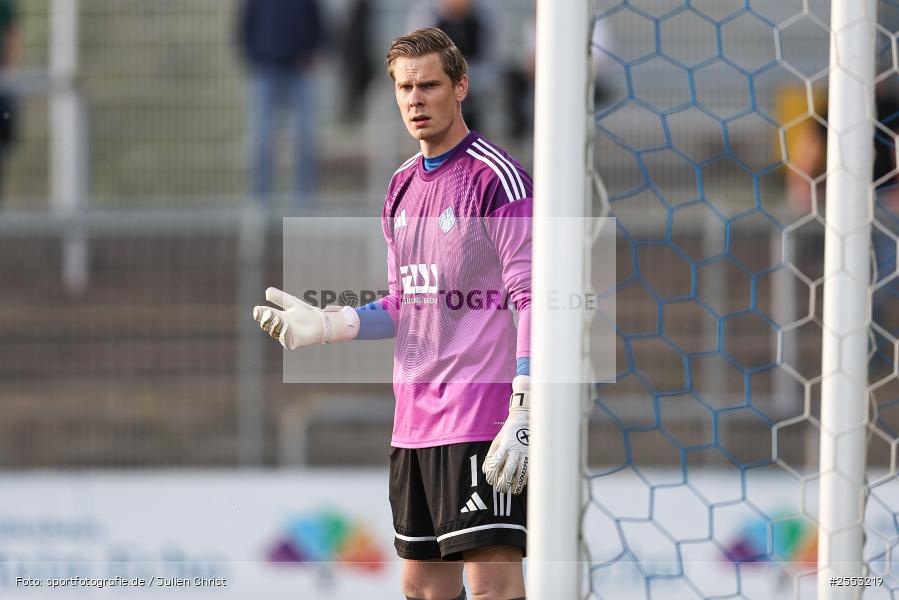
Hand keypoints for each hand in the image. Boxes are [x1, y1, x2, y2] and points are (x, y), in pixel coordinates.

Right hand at [252, 287, 358, 348]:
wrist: (320, 322)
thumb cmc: (306, 313)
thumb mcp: (291, 302)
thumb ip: (279, 297)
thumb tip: (267, 291)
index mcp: (276, 316)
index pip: (263, 315)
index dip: (259, 313)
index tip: (257, 309)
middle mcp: (277, 327)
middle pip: (266, 324)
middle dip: (267, 318)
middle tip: (268, 312)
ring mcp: (283, 335)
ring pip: (275, 331)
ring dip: (275, 324)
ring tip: (277, 318)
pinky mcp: (291, 342)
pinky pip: (285, 339)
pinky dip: (284, 332)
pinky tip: (286, 325)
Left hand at [483, 375, 529, 494]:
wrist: (524, 421)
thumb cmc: (508, 433)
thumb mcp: (496, 441)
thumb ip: (490, 456)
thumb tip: (485, 471)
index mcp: (504, 446)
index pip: (496, 464)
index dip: (491, 474)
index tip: (490, 479)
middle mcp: (515, 451)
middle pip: (508, 472)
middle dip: (502, 484)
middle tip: (499, 488)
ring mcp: (525, 454)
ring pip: (520, 475)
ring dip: (515, 485)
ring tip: (510, 490)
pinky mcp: (532, 457)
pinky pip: (529, 472)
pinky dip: (524, 480)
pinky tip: (519, 484)